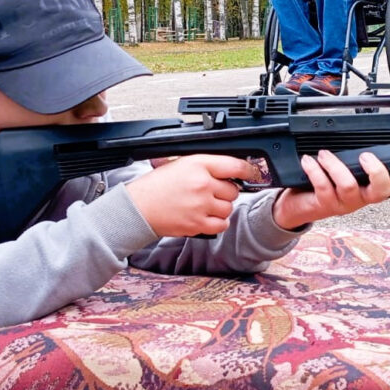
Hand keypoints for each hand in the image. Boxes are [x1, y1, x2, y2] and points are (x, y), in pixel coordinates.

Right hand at [126, 155, 259, 236]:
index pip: (234, 165)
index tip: (251, 173)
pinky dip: (217, 222)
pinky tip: (205, 217)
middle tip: (211, 193)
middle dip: (225, 192)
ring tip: (204, 205)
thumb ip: (205, 166)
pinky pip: (222, 224)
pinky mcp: (198, 224)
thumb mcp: (179, 164)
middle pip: (233, 190)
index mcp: (198, 165)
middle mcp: (202, 184)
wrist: (138, 208)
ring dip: (221, 208)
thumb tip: (229, 170)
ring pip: (228, 208)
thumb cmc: (156, 187)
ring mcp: (201, 205)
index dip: (247, 170)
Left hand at [272, 151, 389, 228]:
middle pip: (381, 192)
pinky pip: (323, 188)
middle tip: (366, 156)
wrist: (297, 206)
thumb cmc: (323, 183)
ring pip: (348, 186)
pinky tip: (308, 161)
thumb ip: (356, 156)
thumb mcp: (343, 168)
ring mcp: (344, 204)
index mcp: (370, 186)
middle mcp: (361, 198)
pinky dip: (315, 170)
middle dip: (377, 172)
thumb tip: (368, 134)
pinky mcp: (324, 205)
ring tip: (323, 154)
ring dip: (335, 165)